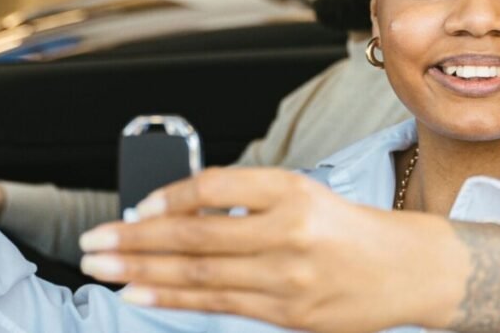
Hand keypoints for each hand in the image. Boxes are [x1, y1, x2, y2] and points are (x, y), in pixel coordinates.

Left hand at [78, 168, 440, 332]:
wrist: (406, 269)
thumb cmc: (345, 228)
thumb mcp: (301, 194)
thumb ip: (243, 201)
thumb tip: (171, 213)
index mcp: (291, 190)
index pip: (214, 187)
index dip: (167, 198)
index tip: (135, 206)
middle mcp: (289, 231)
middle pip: (196, 235)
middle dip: (136, 240)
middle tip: (93, 242)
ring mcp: (288, 277)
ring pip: (200, 274)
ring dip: (142, 272)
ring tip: (102, 267)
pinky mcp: (289, 313)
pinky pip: (219, 304)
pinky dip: (173, 298)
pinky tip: (139, 293)